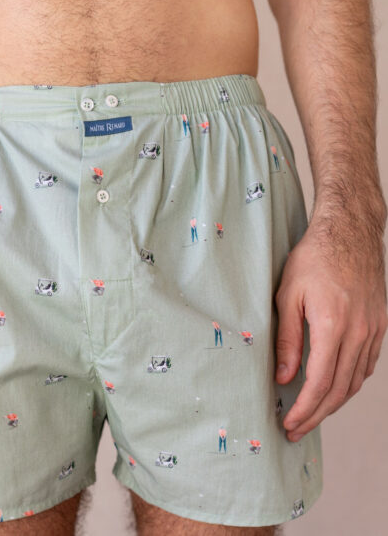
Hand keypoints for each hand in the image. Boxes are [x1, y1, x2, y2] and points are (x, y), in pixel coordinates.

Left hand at [274, 219, 387, 441]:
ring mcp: (374, 329)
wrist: (349, 232)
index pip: (319, 383)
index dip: (304, 409)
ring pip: (356, 380)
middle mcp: (359, 333)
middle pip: (339, 389)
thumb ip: (286, 339)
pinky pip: (368, 364)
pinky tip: (336, 387)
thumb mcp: (287, 295)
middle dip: (316, 414)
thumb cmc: (313, 258)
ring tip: (313, 414)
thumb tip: (283, 376)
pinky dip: (351, 382)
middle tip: (296, 429)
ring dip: (334, 402)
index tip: (288, 424)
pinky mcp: (380, 323)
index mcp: (333, 326)